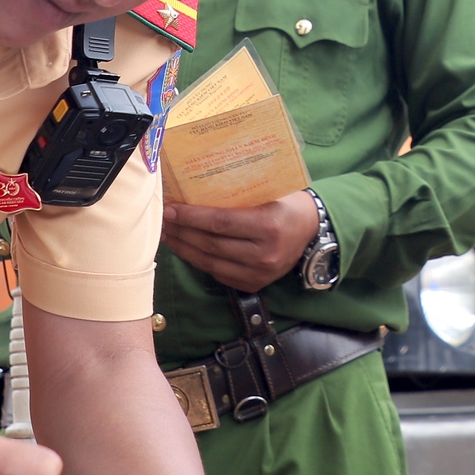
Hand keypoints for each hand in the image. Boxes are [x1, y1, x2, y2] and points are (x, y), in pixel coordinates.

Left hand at [160, 191, 321, 291]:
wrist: (311, 229)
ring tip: (169, 236)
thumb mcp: (268, 193)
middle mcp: (264, 254)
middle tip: (163, 221)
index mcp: (268, 226)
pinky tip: (186, 249)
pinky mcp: (255, 284)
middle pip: (212, 244)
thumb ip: (237, 195)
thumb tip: (194, 190)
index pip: (220, 223)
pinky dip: (199, 262)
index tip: (170, 209)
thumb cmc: (286, 203)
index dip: (191, 217)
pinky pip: (219, 274)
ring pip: (211, 263)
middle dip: (183, 232)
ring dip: (185, 249)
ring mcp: (260, 273)